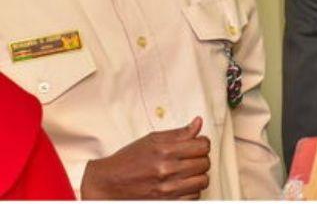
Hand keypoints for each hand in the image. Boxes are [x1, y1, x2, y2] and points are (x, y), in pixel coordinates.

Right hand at [80, 117, 210, 199]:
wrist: (108, 183)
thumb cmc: (128, 161)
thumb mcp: (152, 140)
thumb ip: (179, 133)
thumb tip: (198, 123)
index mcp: (165, 151)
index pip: (203, 146)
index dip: (202, 143)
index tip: (196, 145)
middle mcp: (168, 170)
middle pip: (205, 163)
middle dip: (200, 158)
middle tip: (190, 158)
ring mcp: (168, 189)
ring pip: (203, 180)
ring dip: (198, 175)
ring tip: (187, 172)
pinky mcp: (167, 202)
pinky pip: (194, 196)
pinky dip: (191, 190)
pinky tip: (182, 184)